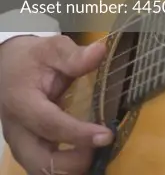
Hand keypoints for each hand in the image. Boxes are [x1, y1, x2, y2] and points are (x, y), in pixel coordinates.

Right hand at [0, 35, 113, 174]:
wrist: (7, 66)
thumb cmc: (31, 58)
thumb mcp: (51, 48)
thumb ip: (74, 55)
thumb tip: (101, 52)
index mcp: (22, 104)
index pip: (50, 125)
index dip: (78, 134)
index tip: (106, 135)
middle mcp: (17, 130)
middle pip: (40, 161)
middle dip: (72, 163)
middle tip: (100, 146)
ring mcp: (19, 143)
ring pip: (40, 169)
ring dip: (68, 168)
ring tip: (94, 151)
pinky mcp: (25, 149)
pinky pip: (42, 166)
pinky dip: (63, 167)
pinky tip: (83, 153)